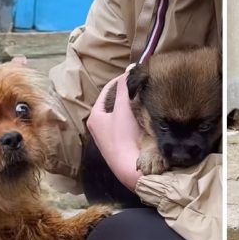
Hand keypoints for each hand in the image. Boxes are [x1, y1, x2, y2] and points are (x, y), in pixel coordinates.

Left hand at [86, 67, 141, 190]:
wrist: (131, 168)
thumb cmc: (124, 137)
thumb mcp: (123, 109)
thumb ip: (125, 88)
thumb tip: (128, 70)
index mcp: (95, 117)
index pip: (107, 90)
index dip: (120, 80)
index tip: (133, 75)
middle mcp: (98, 127)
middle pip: (113, 102)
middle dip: (126, 93)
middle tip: (140, 85)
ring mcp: (109, 137)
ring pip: (121, 114)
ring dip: (131, 105)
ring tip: (143, 98)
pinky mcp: (120, 145)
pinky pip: (126, 124)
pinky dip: (134, 117)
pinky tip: (143, 116)